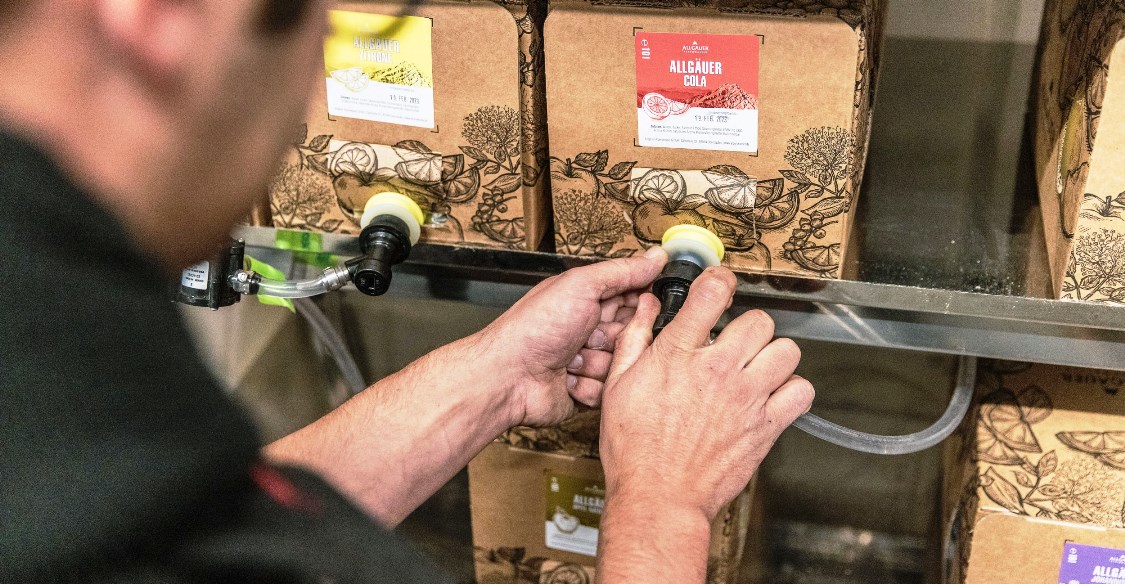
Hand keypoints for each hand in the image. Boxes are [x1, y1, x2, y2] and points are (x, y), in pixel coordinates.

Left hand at [476, 247, 667, 427]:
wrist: (508, 375)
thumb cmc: (534, 327)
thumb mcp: (580, 286)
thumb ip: (621, 271)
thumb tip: (655, 256)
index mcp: (591, 300)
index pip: (638, 298)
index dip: (644, 304)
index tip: (644, 307)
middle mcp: (593, 330)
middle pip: (636, 335)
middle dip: (618, 337)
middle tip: (592, 336)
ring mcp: (592, 362)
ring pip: (624, 366)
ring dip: (600, 363)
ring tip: (572, 358)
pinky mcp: (589, 392)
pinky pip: (610, 392)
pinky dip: (591, 387)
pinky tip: (567, 379)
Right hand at [599, 267, 813, 520]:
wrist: (658, 498)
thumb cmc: (634, 449)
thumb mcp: (619, 386)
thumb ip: (634, 339)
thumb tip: (646, 307)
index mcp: (678, 354)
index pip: (713, 292)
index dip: (720, 281)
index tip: (720, 286)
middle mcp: (718, 370)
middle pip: (759, 321)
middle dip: (747, 328)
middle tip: (735, 344)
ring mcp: (746, 398)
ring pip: (787, 351)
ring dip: (773, 356)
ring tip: (757, 369)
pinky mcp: (766, 427)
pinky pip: (801, 392)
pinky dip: (792, 392)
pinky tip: (772, 397)